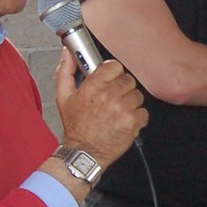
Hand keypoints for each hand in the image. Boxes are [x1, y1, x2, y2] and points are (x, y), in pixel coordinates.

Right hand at [55, 50, 146, 166]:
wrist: (85, 153)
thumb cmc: (76, 127)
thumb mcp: (63, 97)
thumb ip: (65, 71)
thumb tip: (67, 53)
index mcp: (93, 87)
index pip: (114, 66)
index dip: (113, 73)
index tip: (109, 79)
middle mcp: (109, 96)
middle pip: (127, 80)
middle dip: (121, 89)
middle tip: (112, 99)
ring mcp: (122, 109)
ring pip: (137, 95)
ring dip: (130, 103)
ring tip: (117, 111)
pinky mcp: (133, 122)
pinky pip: (143, 111)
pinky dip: (137, 117)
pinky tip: (123, 121)